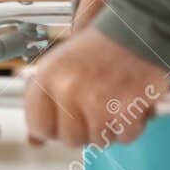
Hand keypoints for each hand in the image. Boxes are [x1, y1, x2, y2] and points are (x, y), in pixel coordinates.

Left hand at [23, 28, 169, 148]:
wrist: (136, 28)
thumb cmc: (98, 48)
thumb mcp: (59, 67)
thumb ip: (44, 104)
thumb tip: (33, 141)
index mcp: (47, 77)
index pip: (38, 126)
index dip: (52, 126)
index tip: (63, 119)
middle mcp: (68, 90)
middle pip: (69, 139)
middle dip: (84, 128)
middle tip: (94, 104)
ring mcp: (97, 101)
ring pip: (98, 141)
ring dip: (108, 127)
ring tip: (112, 100)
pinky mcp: (126, 109)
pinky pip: (125, 137)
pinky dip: (130, 125)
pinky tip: (128, 104)